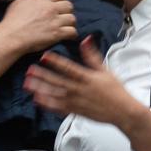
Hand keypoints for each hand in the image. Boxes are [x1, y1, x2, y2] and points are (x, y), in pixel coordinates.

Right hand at [0, 0, 78, 54]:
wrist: (11, 37)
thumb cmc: (12, 21)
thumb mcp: (16, 3)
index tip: (62, 4)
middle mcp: (50, 8)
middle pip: (68, 6)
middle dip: (68, 11)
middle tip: (65, 16)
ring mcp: (55, 21)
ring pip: (72, 18)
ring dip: (71, 23)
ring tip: (67, 27)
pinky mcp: (57, 34)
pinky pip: (72, 31)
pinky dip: (72, 34)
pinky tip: (69, 36)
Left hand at [25, 38, 139, 128]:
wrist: (122, 111)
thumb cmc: (115, 90)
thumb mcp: (105, 69)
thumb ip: (92, 55)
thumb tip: (85, 39)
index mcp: (87, 78)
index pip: (69, 68)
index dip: (56, 62)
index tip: (44, 56)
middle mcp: (80, 90)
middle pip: (58, 82)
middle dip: (43, 76)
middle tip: (29, 70)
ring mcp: (77, 102)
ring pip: (55, 95)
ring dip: (41, 89)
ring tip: (28, 84)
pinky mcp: (76, 111)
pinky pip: (59, 108)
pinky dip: (48, 104)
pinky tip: (37, 100)